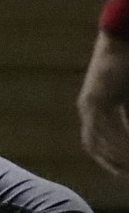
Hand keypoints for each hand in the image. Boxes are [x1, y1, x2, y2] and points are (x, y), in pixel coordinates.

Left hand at [78, 32, 128, 174]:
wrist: (121, 37)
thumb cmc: (128, 62)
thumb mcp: (127, 94)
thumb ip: (126, 113)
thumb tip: (127, 129)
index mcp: (93, 110)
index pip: (95, 144)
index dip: (107, 160)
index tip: (121, 173)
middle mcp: (87, 109)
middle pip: (95, 146)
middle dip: (111, 162)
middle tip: (125, 175)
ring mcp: (90, 104)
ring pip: (101, 139)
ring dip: (117, 154)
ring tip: (128, 167)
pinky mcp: (97, 97)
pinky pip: (109, 125)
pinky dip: (120, 139)